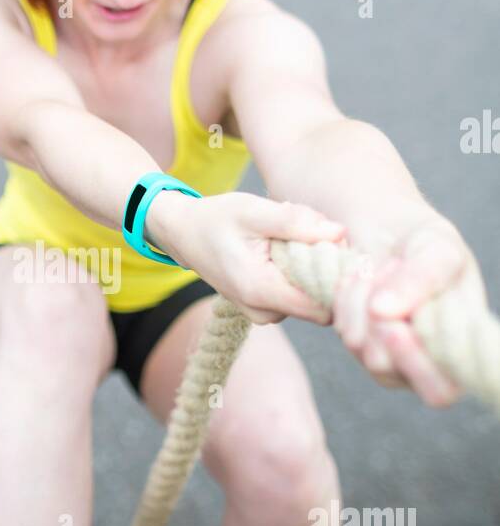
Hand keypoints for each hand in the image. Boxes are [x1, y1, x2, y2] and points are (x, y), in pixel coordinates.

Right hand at [161, 192, 348, 324]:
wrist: (184, 234)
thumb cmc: (215, 219)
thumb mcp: (253, 211)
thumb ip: (296, 222)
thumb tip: (340, 233)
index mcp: (260, 291)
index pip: (321, 306)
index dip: (335, 278)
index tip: (333, 247)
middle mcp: (264, 312)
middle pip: (321, 299)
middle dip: (322, 264)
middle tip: (305, 231)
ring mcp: (265, 314)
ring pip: (312, 294)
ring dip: (310, 263)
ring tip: (286, 237)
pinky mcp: (267, 309)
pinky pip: (299, 293)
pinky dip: (299, 269)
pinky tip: (281, 248)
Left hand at [332, 218, 485, 406]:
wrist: (393, 231)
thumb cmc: (428, 245)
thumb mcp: (439, 250)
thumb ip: (422, 278)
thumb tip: (384, 311)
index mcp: (460, 351)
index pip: (441, 390)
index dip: (414, 363)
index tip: (394, 326)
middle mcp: (424, 364)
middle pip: (388, 373)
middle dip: (378, 330)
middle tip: (383, 291)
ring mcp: (387, 357)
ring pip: (361, 349)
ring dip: (364, 299)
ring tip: (383, 267)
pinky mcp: (357, 344)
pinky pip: (344, 330)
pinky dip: (348, 296)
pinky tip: (363, 275)